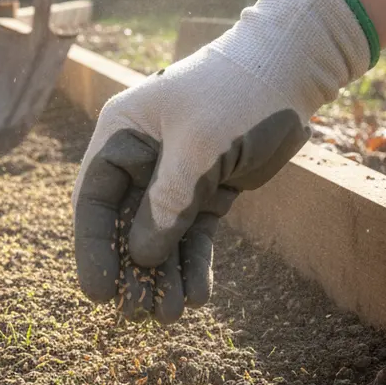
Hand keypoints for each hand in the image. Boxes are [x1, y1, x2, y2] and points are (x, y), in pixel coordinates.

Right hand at [72, 0, 371, 322]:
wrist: (293, 70)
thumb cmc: (236, 92)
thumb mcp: (198, 145)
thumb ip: (167, 202)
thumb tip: (142, 258)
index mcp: (120, 136)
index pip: (94, 199)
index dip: (92, 248)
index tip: (98, 292)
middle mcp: (140, 158)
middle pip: (124, 224)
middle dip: (131, 270)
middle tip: (137, 312)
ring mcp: (173, 175)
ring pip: (160, 235)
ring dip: (163, 274)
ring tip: (170, 314)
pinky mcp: (206, 188)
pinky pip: (193, 233)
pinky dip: (193, 263)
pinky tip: (196, 294)